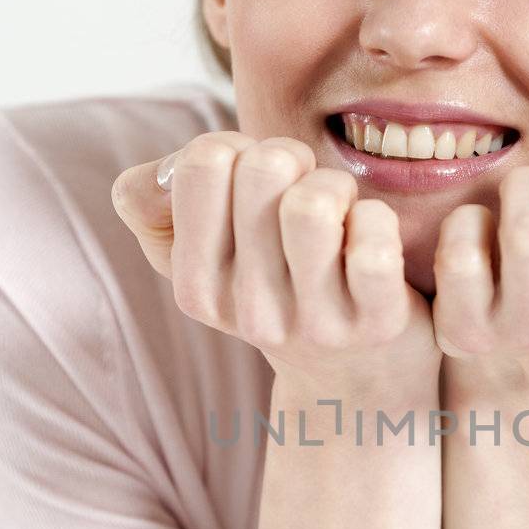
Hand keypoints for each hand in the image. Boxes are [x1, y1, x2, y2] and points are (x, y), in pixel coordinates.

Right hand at [110, 131, 440, 395]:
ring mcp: (315, 325)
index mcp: (198, 289)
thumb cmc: (279, 282)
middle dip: (293, 159)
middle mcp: (251, 314)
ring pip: (313, 204)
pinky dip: (377, 219)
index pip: (204, 162)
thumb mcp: (203, 251)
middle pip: (265, 167)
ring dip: (335, 186)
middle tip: (304, 193)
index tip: (256, 184)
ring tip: (339, 214)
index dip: (239, 148)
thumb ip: (150, 202)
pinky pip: (372, 238)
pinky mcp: (376, 325)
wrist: (356, 379)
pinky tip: (370, 242)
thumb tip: (162, 172)